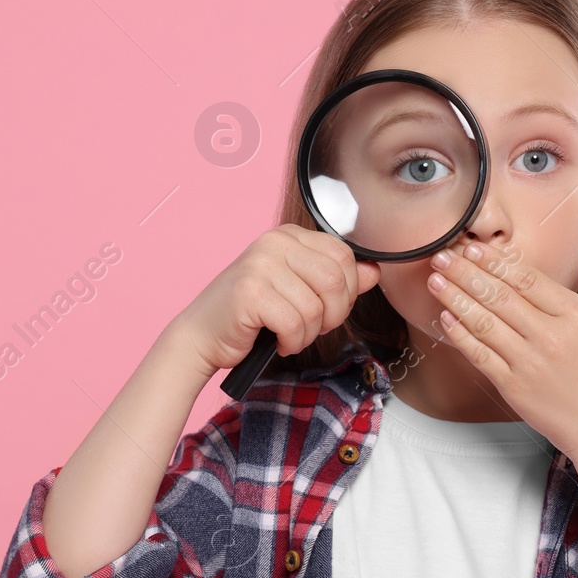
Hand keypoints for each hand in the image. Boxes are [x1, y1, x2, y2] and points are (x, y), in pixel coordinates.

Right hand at [172, 224, 380, 374]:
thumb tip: (373, 272)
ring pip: (316, 307)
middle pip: (335, 281)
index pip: (344, 257)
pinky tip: (276, 340)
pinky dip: (291, 341)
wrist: (203, 335)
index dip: (346, 292)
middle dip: (331, 315)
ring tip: (288, 335)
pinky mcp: (250, 291)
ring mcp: (260, 264)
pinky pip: (295, 323)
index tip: (326, 310)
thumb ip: (337, 281)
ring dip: (308, 334)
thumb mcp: (299, 291)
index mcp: (290, 236)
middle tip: (310, 327)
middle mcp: (274, 242)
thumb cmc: (252, 315)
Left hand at [426, 237, 577, 463]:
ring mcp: (530, 363)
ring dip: (455, 299)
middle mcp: (552, 337)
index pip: (527, 279)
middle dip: (465, 273)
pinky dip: (461, 336)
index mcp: (576, 315)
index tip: (472, 247)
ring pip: (484, 323)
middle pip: (499, 296)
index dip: (495, 262)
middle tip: (441, 255)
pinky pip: (481, 355)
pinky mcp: (514, 388)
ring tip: (435, 280)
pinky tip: (445, 319)